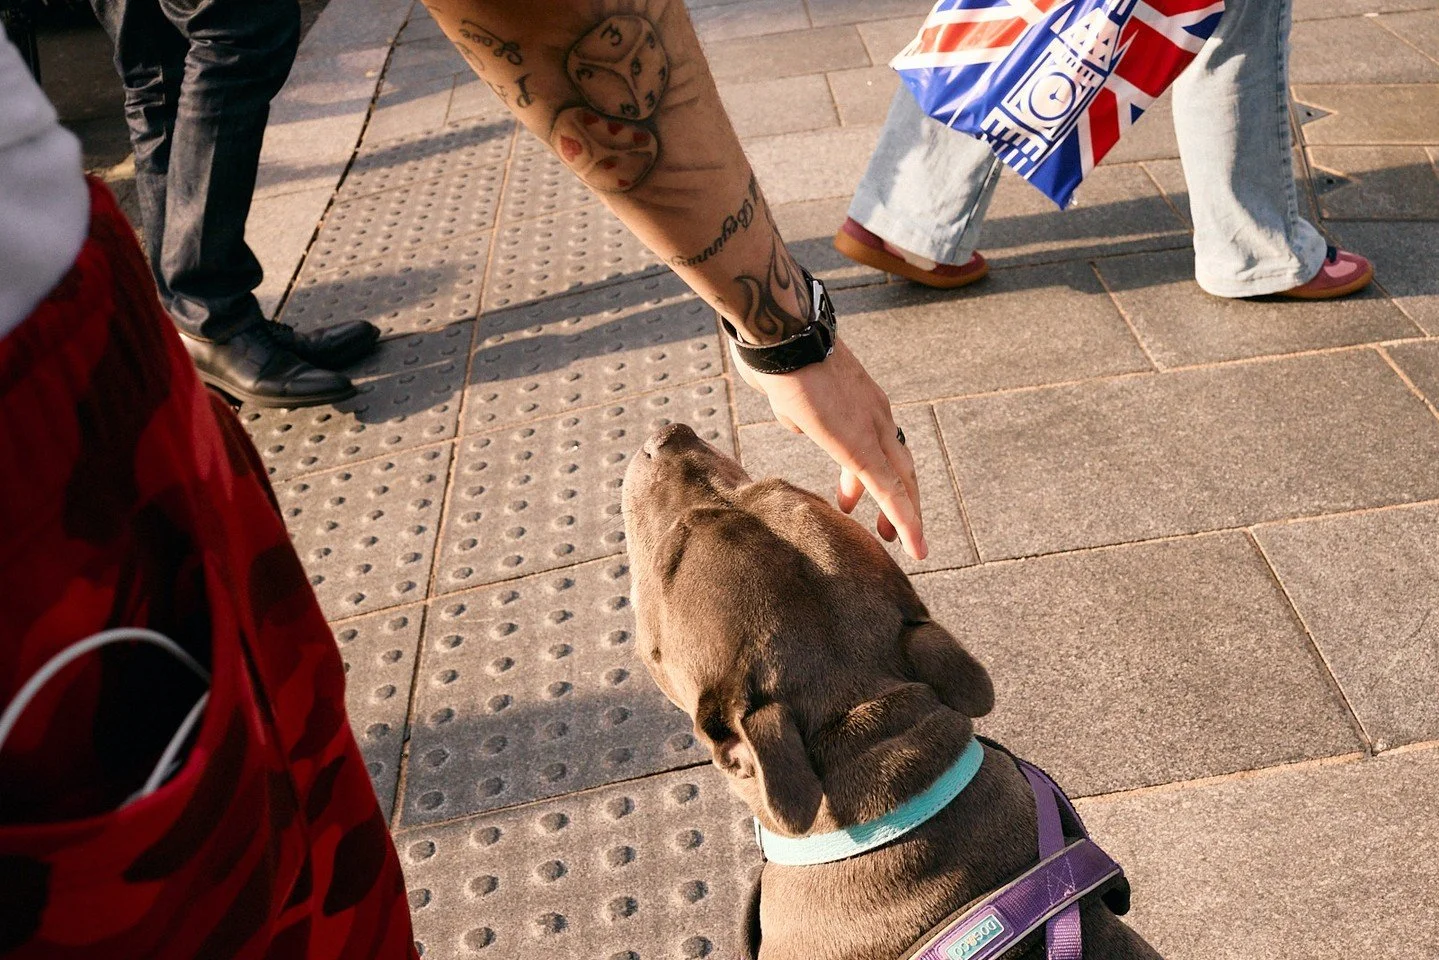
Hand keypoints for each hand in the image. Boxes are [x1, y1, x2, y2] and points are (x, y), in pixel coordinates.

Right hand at [733, 338, 926, 559]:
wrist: (783, 336)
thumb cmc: (778, 355)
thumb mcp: (788, 391)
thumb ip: (798, 410)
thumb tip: (798, 423)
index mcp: (861, 399)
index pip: (878, 443)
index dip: (875, 472)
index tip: (862, 494)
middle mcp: (876, 412)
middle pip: (898, 463)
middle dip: (896, 497)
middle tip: (887, 527)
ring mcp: (874, 428)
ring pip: (901, 479)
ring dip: (901, 513)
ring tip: (894, 540)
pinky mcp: (864, 446)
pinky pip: (890, 490)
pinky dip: (905, 519)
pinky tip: (911, 544)